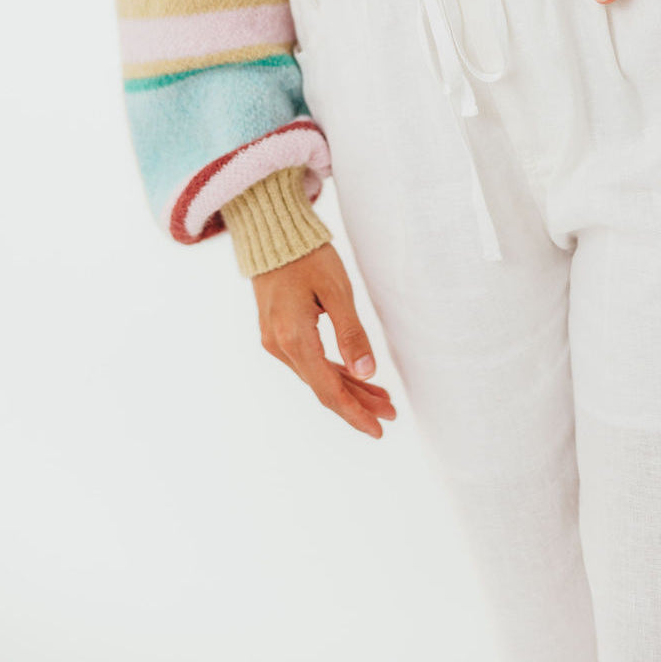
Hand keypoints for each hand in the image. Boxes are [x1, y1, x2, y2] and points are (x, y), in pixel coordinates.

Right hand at [253, 241, 396, 438]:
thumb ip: (351, 333)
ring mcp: (275, 340)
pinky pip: (308, 361)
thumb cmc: (307, 255)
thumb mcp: (336, 290)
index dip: (354, 412)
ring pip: (316, 376)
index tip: (378, 429)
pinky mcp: (278, 332)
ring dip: (348, 389)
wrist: (271, 232)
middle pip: (322, 387)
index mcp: (293, 337)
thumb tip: (367, 373)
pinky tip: (355, 377)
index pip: (327, 389)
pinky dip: (333, 371)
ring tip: (381, 398)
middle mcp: (279, 345)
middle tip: (390, 414)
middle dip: (357, 403)